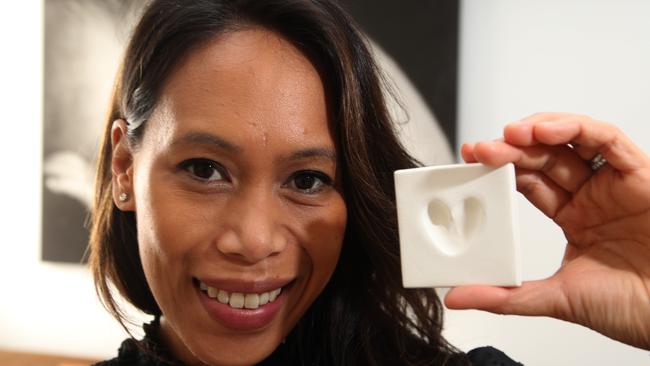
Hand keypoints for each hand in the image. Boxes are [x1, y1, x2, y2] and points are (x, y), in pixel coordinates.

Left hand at [445, 113, 649, 349]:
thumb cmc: (634, 308)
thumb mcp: (557, 299)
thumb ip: (505, 296)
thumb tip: (456, 297)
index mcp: (574, 218)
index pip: (529, 182)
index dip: (500, 169)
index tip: (470, 163)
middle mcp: (593, 196)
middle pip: (544, 158)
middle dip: (510, 149)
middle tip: (481, 150)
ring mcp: (615, 183)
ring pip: (573, 140)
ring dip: (539, 131)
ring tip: (509, 134)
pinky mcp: (641, 174)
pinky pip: (609, 140)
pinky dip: (578, 129)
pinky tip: (546, 130)